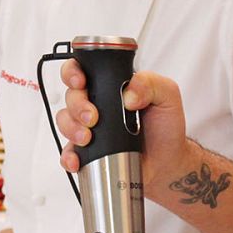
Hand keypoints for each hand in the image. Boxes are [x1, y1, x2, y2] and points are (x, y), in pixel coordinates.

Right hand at [56, 61, 197, 187]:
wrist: (167, 163)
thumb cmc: (166, 128)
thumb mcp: (168, 97)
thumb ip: (151, 84)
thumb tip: (129, 94)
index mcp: (112, 86)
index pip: (84, 69)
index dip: (73, 72)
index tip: (80, 81)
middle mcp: (97, 104)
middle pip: (70, 95)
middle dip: (76, 105)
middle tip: (92, 117)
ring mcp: (89, 128)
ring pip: (65, 121)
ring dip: (71, 128)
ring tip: (88, 138)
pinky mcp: (87, 152)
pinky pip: (67, 152)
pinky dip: (68, 156)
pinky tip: (77, 159)